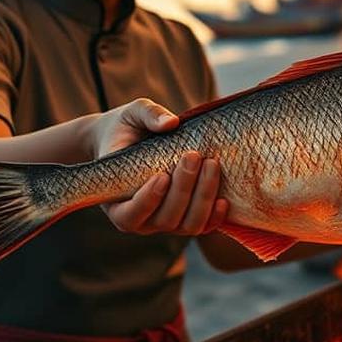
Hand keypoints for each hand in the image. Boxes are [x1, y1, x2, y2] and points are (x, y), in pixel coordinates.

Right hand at [93, 98, 228, 235]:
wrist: (133, 140)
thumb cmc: (128, 129)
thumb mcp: (132, 115)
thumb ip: (148, 115)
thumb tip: (171, 122)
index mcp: (118, 204)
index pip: (129, 217)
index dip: (147, 201)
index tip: (162, 175)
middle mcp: (143, 221)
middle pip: (165, 219)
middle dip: (183, 189)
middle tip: (193, 156)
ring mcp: (166, 223)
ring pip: (188, 226)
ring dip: (203, 198)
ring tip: (212, 165)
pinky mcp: (187, 219)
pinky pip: (204, 226)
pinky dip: (215, 217)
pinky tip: (224, 199)